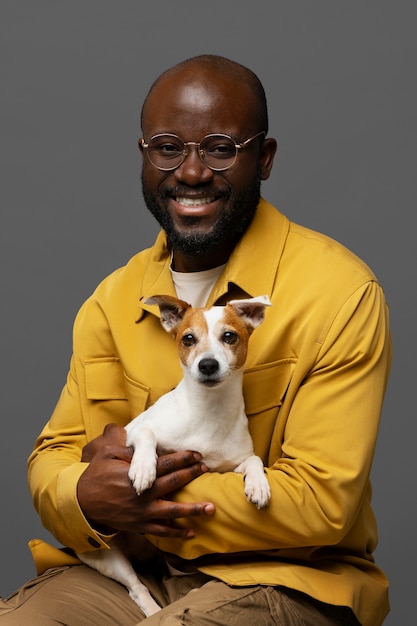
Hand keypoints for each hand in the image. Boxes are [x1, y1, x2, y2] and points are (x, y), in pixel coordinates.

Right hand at [77, 423, 214, 537]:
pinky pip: (161, 532)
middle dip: (192, 475)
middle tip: (207, 469)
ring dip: (194, 509)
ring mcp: (142, 513)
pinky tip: (191, 533)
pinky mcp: (139, 526)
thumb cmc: (95, 475)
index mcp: (136, 475)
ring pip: (173, 512)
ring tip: (212, 508)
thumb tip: (144, 444)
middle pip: (174, 483)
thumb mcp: (107, 455)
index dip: (183, 459)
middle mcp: (143, 495)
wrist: (81, 504)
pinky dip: (177, 534)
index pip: (165, 464)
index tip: (197, 455)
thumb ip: (128, 450)